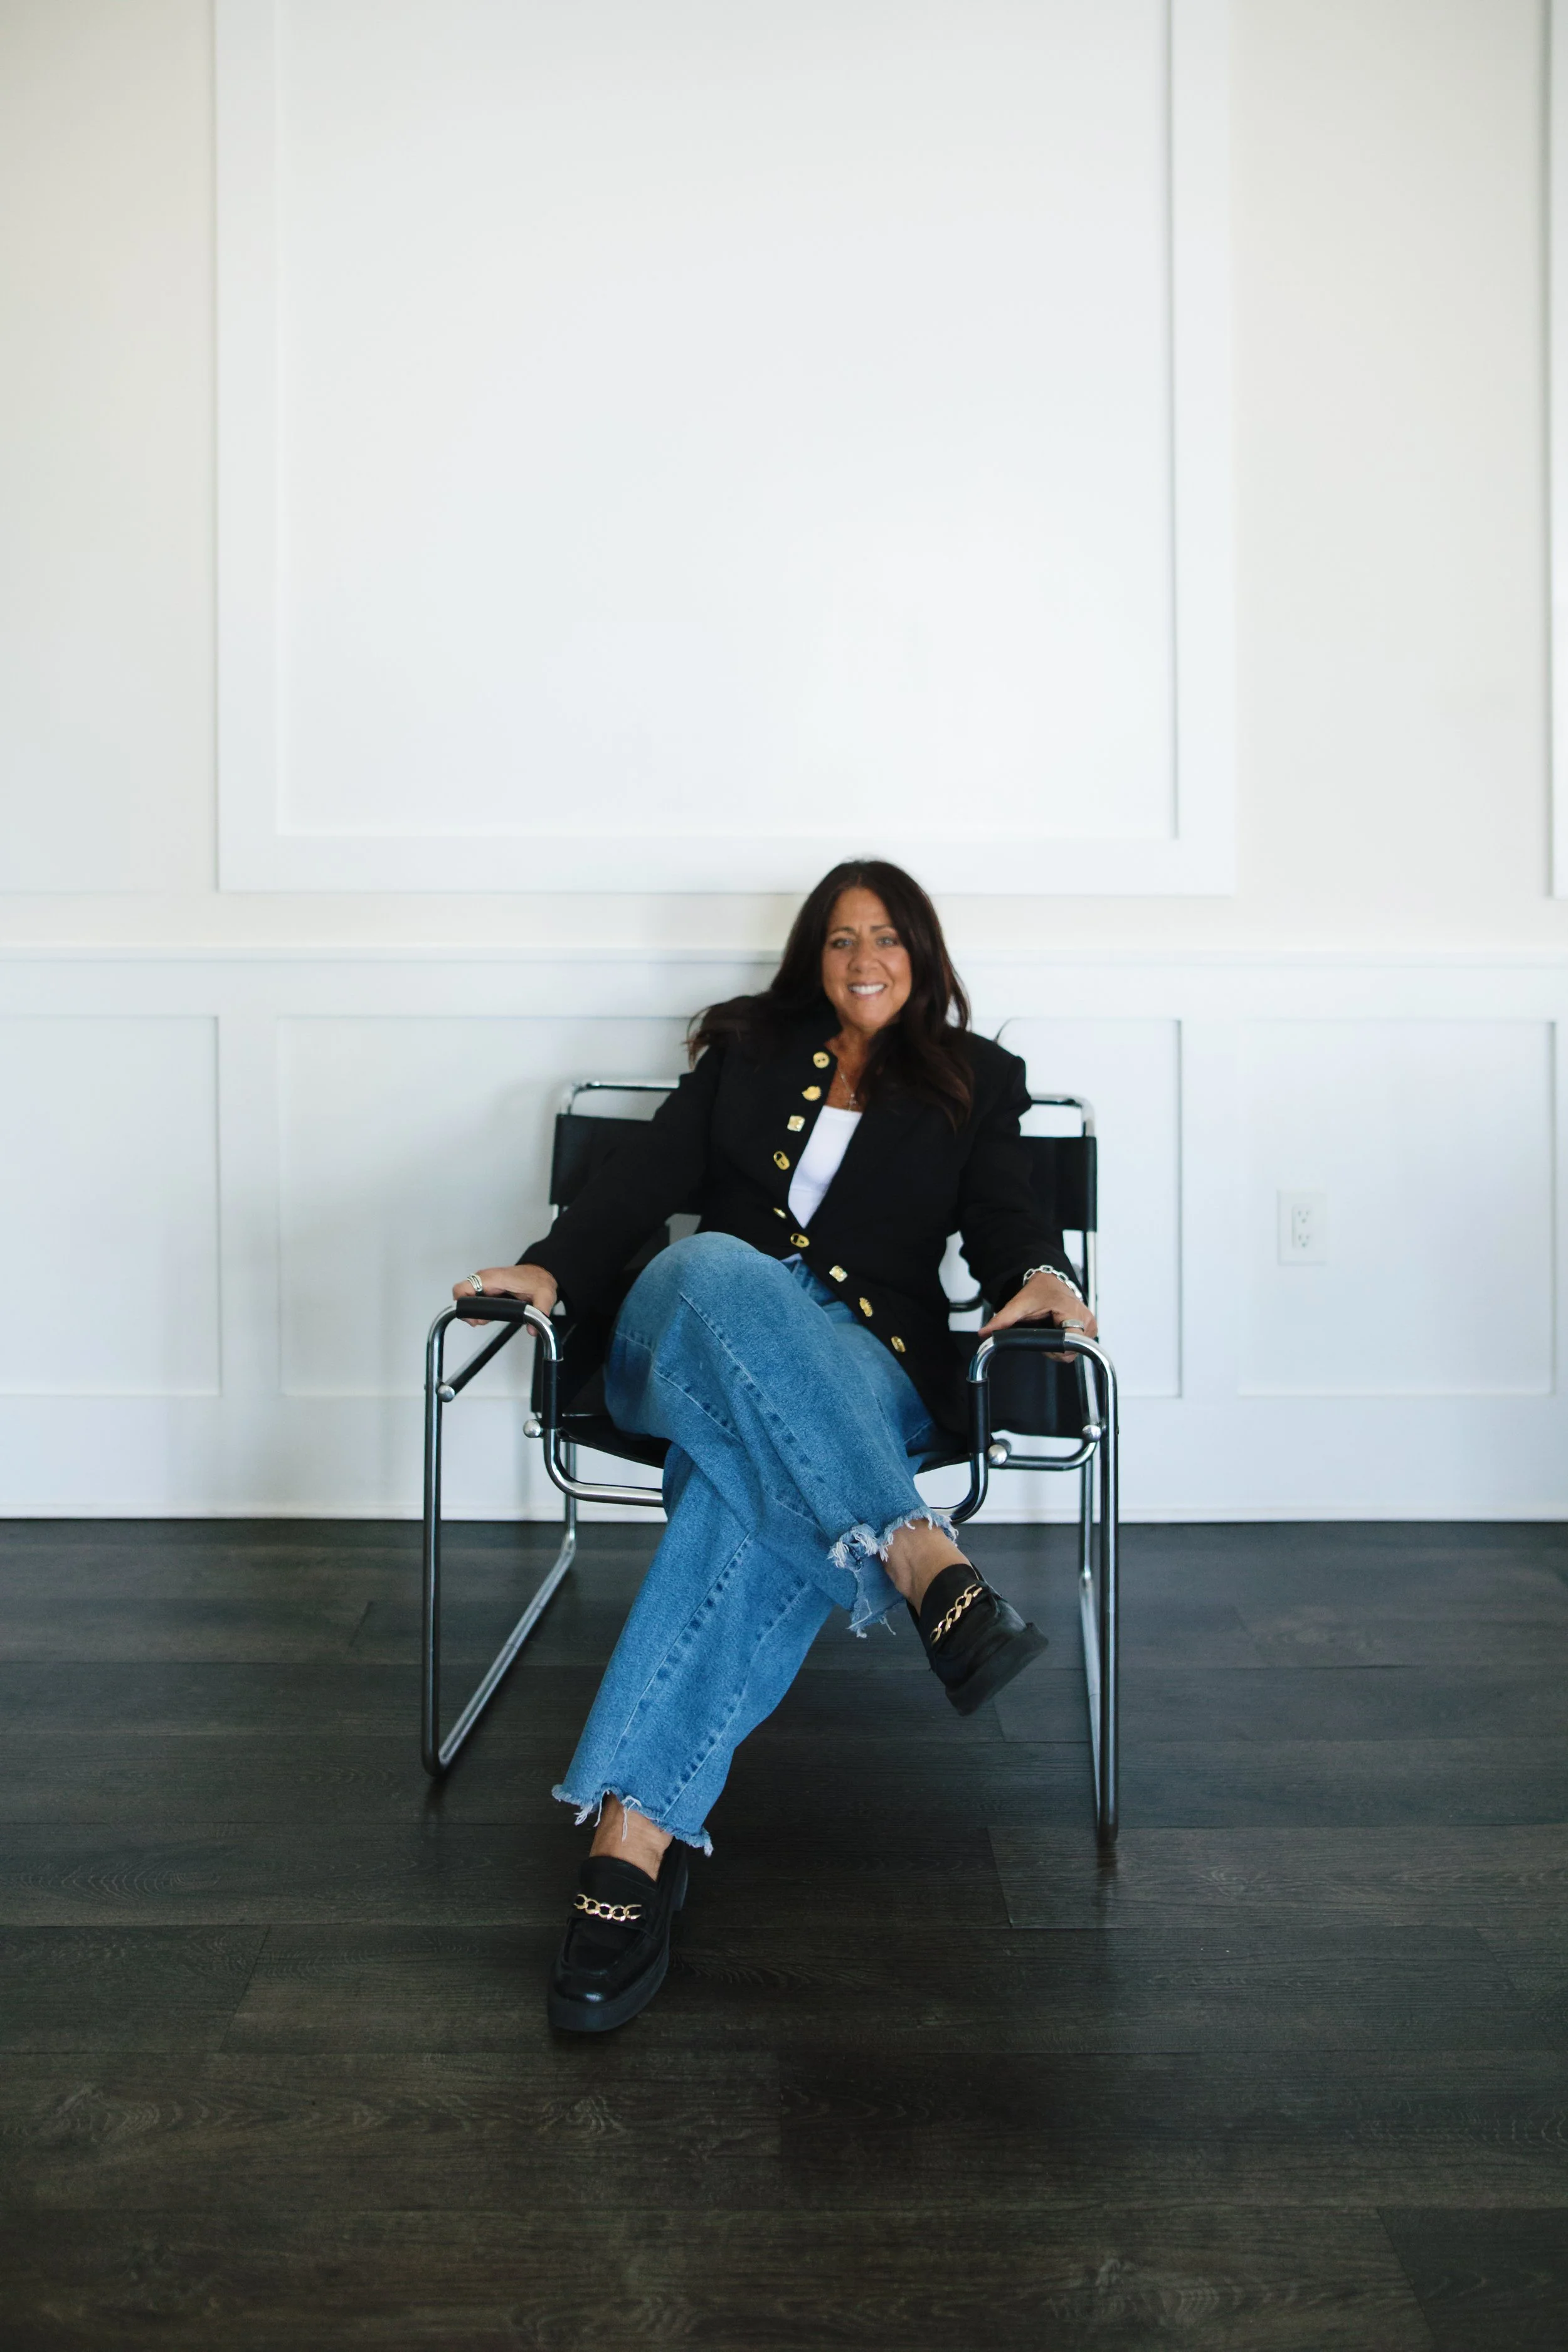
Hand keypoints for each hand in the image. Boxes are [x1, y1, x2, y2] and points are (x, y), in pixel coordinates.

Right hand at [452, 1262, 558, 1327]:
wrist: (541, 1273)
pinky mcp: (488, 1287)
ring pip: (467, 1298)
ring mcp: (486, 1282)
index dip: (462, 1306)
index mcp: (494, 1278)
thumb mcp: (543, 1296)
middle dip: (469, 1313)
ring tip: (487, 1319)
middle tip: (482, 1321)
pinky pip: (475, 1297)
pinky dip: (479, 1309)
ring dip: (474, 1312)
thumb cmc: (538, 1280)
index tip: (474, 1318)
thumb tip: (532, 1329)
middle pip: (462, 1296)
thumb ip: (539, 1311)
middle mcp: (486, 1278)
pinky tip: (489, 1315)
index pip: (463, 1288)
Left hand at [979, 1269, 1095, 1359]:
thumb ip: (1002, 1320)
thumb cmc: (1040, 1290)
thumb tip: (985, 1333)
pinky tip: (1056, 1330)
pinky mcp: (1090, 1329)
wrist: (1051, 1281)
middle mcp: (1086, 1319)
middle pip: (1069, 1351)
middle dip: (1051, 1347)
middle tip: (1042, 1330)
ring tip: (1049, 1328)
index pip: (1069, 1344)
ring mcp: (1090, 1325)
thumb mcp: (1019, 1304)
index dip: (1051, 1347)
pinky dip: (1064, 1341)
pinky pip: (1076, 1345)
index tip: (1042, 1337)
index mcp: (1072, 1312)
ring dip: (1057, 1345)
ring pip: (1072, 1351)